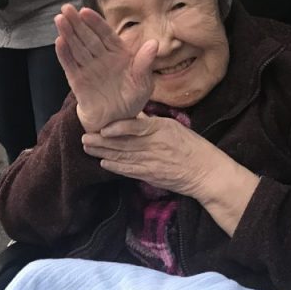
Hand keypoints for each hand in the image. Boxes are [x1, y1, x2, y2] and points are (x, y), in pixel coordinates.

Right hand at [54, 4, 157, 132]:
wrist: (118, 121)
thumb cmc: (132, 99)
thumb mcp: (144, 83)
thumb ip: (145, 64)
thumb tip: (154, 44)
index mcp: (118, 54)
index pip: (105, 34)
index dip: (95, 22)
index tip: (86, 11)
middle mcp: (101, 58)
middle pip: (87, 37)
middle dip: (76, 22)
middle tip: (65, 8)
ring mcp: (88, 69)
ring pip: (77, 48)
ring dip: (68, 34)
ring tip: (59, 19)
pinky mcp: (78, 82)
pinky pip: (71, 66)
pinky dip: (65, 55)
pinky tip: (59, 42)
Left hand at [83, 116, 259, 235]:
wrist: (206, 173)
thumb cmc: (192, 146)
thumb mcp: (173, 127)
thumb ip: (151, 122)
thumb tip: (132, 114)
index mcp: (161, 129)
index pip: (136, 127)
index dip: (117, 128)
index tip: (102, 127)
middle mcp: (154, 145)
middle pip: (123, 143)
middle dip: (101, 141)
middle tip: (84, 137)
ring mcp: (151, 162)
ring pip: (122, 157)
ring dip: (103, 153)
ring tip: (87, 148)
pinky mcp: (150, 175)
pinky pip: (129, 171)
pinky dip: (115, 167)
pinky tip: (103, 163)